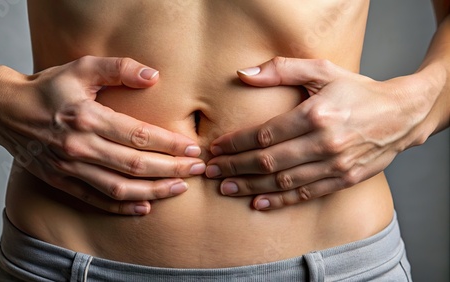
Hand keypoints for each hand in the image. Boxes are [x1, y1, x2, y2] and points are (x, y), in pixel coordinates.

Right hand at [0, 56, 204, 214]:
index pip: (139, 136)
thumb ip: (118, 68)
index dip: (170, 144)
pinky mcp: (61, 181)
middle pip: (135, 165)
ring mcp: (69, 168)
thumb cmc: (46, 87)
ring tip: (179, 189)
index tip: (192, 148)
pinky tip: (145, 207)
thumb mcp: (81, 68)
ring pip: (119, 187)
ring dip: (154, 191)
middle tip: (197, 170)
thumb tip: (153, 76)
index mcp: (87, 117)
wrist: (4, 109)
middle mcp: (79, 146)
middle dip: (171, 169)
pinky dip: (122, 207)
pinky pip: (96, 200)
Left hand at [206, 57, 434, 209]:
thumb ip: (282, 70)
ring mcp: (336, 165)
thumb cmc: (359, 90)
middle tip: (212, 172)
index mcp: (316, 115)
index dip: (235, 144)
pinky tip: (258, 203)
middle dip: (235, 168)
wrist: (402, 114)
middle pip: (268, 161)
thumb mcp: (323, 70)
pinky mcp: (344, 179)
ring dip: (250, 187)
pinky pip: (306, 194)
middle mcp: (325, 143)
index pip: (264, 134)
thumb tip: (244, 74)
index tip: (216, 148)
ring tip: (226, 189)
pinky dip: (280, 201)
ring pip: (283, 181)